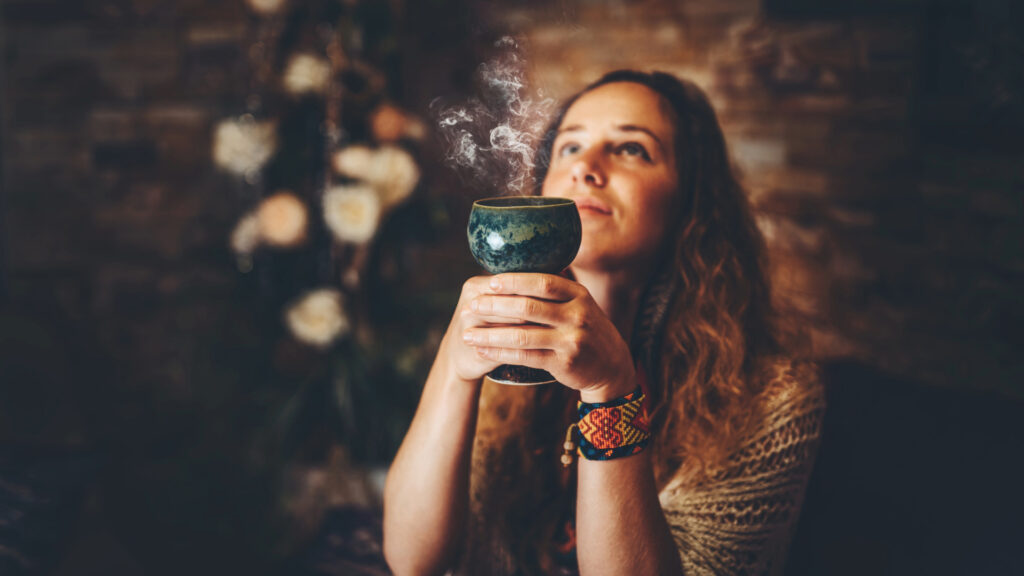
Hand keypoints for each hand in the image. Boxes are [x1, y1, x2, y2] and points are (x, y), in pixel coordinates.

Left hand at [460, 273, 635, 401]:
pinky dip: (501, 353)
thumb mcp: (579, 304)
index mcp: (578, 294)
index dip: (515, 281)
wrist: (611, 365)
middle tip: (471, 306)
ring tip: (468, 334)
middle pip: (529, 307)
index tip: (490, 282)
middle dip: (495, 306)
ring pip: (523, 335)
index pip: (543, 282)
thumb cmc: (585, 329)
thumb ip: (554, 291)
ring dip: (491, 334)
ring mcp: (572, 340)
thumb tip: (514, 271)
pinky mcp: (564, 363)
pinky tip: (484, 350)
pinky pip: (526, 357)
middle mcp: (577, 315)